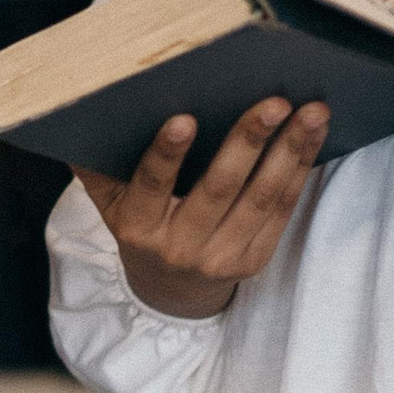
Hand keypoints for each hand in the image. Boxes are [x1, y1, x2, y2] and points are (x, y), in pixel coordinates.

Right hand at [73, 97, 329, 320]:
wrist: (170, 289)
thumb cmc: (141, 226)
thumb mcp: (110, 202)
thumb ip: (97, 162)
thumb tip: (81, 105)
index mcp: (137, 227)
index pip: (151, 186)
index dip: (167, 154)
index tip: (184, 118)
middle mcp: (179, 247)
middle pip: (219, 189)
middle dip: (248, 142)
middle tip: (273, 103)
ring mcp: (221, 258)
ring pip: (261, 199)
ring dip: (290, 152)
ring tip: (312, 112)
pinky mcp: (253, 260)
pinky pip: (282, 212)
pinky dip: (299, 171)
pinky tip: (312, 137)